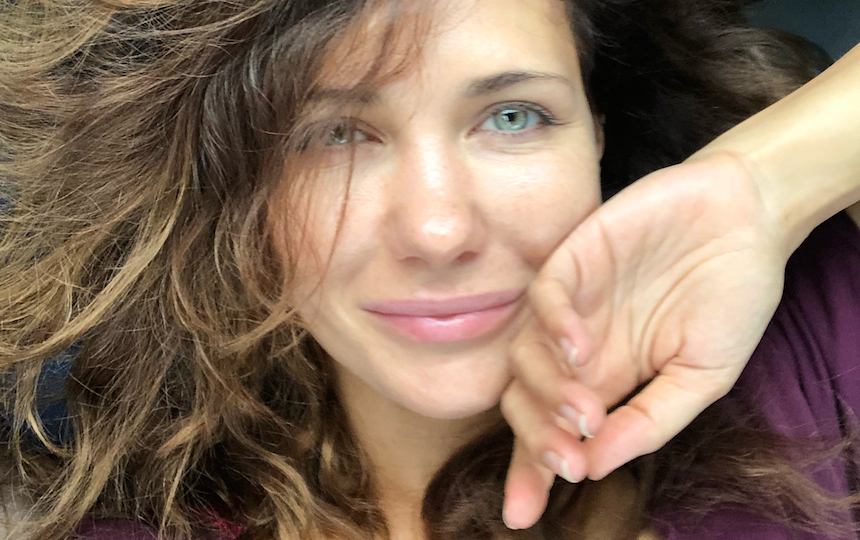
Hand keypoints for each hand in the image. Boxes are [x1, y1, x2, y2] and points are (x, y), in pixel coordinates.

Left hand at [500, 152, 787, 528]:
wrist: (745, 218)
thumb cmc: (729, 297)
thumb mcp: (703, 376)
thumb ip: (651, 419)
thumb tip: (596, 466)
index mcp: (606, 379)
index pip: (553, 431)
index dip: (532, 471)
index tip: (522, 515)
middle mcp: (579, 347)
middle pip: (525, 401)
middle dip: (535, 441)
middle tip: (565, 462)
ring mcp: (573, 303)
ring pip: (525, 356)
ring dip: (548, 392)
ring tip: (586, 411)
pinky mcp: (574, 257)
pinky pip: (543, 297)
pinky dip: (554, 326)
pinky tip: (581, 348)